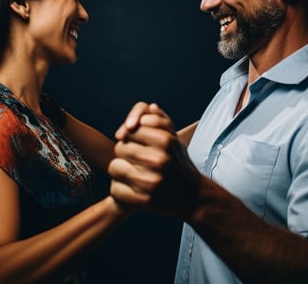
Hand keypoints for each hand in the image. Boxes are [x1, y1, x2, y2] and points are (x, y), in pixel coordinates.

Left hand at [108, 102, 201, 218]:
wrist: (193, 196)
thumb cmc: (179, 163)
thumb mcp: (175, 138)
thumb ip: (161, 120)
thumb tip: (149, 107)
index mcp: (166, 141)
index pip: (131, 129)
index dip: (130, 133)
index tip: (134, 140)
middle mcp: (159, 160)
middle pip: (120, 147)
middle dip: (124, 151)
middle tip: (133, 158)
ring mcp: (150, 182)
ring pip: (113, 167)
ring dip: (119, 169)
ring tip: (130, 172)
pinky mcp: (143, 201)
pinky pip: (115, 189)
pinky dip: (119, 189)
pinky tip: (129, 188)